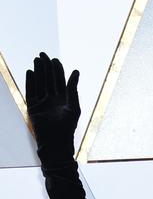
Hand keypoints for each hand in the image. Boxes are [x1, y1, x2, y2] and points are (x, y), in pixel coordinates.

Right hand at [25, 51, 79, 167]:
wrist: (55, 143)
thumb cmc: (68, 128)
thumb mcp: (73, 107)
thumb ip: (73, 89)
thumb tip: (76, 71)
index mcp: (63, 100)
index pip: (59, 81)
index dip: (57, 70)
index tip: (54, 59)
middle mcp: (52, 100)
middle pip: (48, 79)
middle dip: (46, 67)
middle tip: (43, 54)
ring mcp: (42, 103)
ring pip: (39, 83)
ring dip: (38, 72)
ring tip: (36, 60)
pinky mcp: (33, 108)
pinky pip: (31, 92)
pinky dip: (30, 82)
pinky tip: (30, 72)